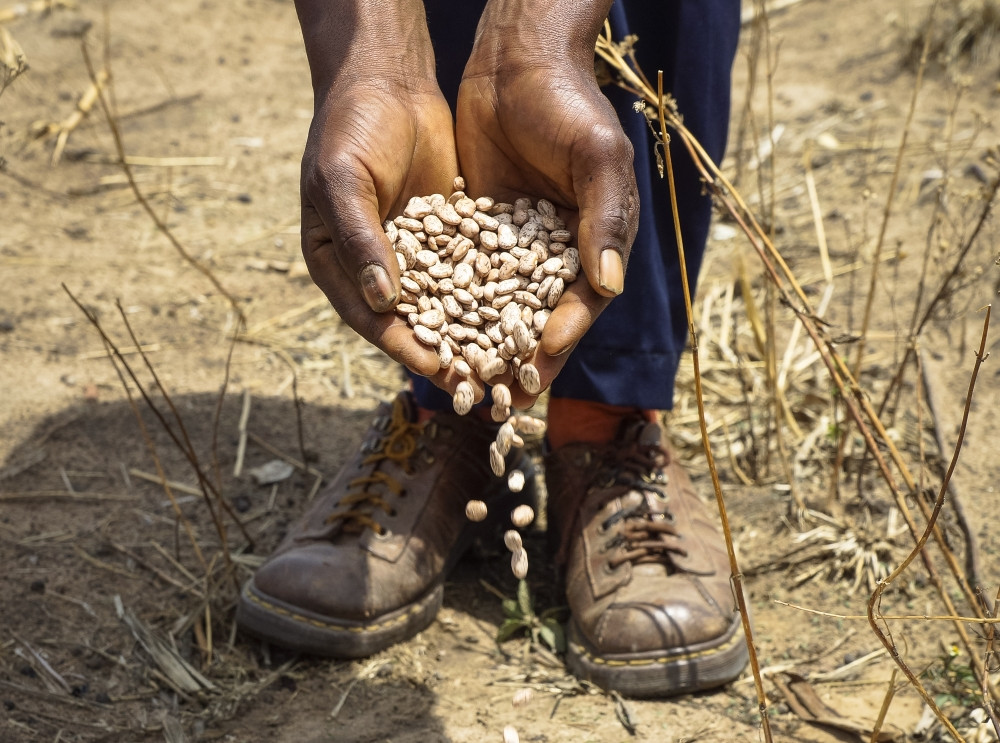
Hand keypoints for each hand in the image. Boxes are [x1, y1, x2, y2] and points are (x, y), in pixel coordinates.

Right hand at [295, 0, 473, 394]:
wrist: (387, 82)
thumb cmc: (349, 128)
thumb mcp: (344, 180)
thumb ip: (362, 239)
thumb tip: (381, 300)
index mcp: (338, 264)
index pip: (371, 318)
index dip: (403, 346)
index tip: (437, 370)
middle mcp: (377, 268)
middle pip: (414, 324)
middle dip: (447, 357)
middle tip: (480, 390)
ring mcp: (417, 254)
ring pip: (449, 305)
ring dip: (476, 336)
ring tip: (508, 367)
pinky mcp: (452, 236)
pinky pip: (474, 272)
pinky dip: (495, 295)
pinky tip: (526, 317)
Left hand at [457, 1, 638, 406]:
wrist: (515, 62)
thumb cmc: (568, 105)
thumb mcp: (597, 157)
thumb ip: (605, 219)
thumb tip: (609, 287)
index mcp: (595, 243)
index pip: (580, 305)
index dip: (561, 338)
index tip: (537, 367)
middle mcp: (557, 253)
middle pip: (538, 319)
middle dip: (519, 361)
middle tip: (498, 403)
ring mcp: (516, 245)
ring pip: (497, 307)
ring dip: (482, 347)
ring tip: (463, 385)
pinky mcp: (479, 231)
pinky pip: (463, 277)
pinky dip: (451, 307)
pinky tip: (431, 335)